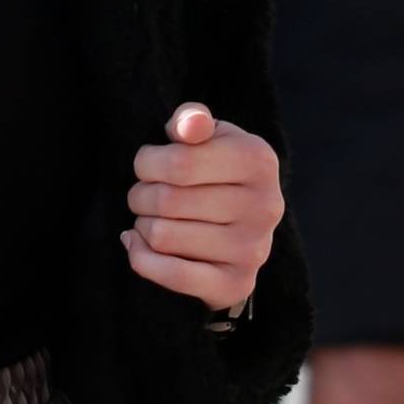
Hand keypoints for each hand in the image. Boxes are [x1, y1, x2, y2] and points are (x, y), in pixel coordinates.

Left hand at [125, 101, 281, 313]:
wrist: (241, 232)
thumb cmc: (215, 174)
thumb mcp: (208, 138)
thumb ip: (193, 120)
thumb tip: (190, 126)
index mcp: (258, 160)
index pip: (178, 162)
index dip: (147, 163)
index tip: (147, 165)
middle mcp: (264, 205)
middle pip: (167, 200)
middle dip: (140, 196)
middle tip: (144, 195)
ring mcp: (253, 249)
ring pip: (162, 236)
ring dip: (142, 226)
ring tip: (150, 219)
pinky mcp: (237, 284)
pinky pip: (171, 274)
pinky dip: (142, 258)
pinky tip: (139, 244)